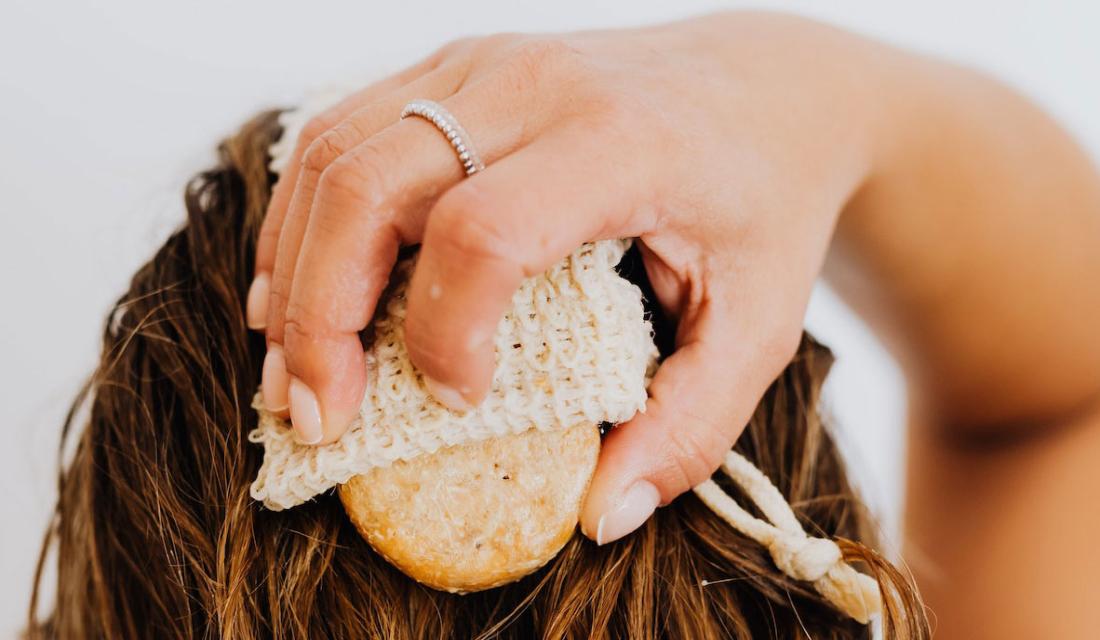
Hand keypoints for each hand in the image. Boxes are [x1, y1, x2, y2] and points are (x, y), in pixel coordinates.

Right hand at [247, 11, 887, 541]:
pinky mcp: (456, 67)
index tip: (459, 402)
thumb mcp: (759, 325)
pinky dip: (305, 216)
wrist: (768, 86)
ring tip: (289, 365)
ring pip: (335, 151)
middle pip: (371, 183)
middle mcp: (538, 83)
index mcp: (621, 143)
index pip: (484, 231)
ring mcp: (486, 62)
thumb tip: (601, 514)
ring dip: (294, 266)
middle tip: (314, 414)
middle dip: (320, 313)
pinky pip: (344, 131)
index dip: (442, 332)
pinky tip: (299, 288)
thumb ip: (691, 425)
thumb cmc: (765, 205)